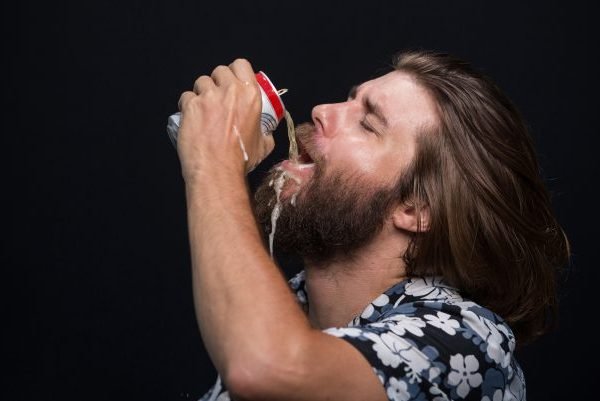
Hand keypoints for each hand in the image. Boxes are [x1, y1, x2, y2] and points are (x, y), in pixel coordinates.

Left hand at [177, 59, 274, 182]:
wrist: (217, 169)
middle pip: (220, 71)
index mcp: (250, 95)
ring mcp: (208, 97)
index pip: (241, 65)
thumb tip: (267, 133)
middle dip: (217, 82)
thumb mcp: (263, 145)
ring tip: (203, 110)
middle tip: (218, 98)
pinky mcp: (190, 105)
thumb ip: (265, 133)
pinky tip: (192, 118)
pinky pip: (186, 97)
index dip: (235, 72)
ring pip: (201, 82)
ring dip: (202, 93)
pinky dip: (188, 106)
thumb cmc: (240, 159)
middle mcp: (229, 91)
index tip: (232, 82)